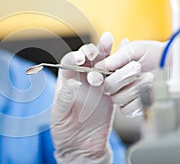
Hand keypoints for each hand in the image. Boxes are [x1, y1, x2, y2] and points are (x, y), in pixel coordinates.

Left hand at [51, 32, 114, 162]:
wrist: (80, 146)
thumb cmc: (64, 129)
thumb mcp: (58, 114)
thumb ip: (64, 98)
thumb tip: (72, 84)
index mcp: (66, 81)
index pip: (70, 62)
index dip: (75, 57)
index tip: (81, 58)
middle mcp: (82, 80)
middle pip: (90, 58)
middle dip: (97, 49)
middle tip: (104, 43)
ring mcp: (97, 86)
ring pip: (106, 66)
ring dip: (113, 56)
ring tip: (121, 49)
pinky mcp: (111, 95)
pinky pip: (118, 80)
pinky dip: (124, 69)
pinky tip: (131, 60)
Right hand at [95, 39, 163, 115]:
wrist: (171, 64)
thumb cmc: (153, 54)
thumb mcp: (135, 49)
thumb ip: (118, 56)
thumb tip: (101, 66)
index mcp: (109, 67)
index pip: (95, 72)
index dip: (96, 72)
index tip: (101, 70)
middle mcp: (113, 82)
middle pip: (106, 86)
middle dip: (122, 77)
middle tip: (137, 67)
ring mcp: (121, 95)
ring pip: (116, 98)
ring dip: (135, 87)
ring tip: (149, 77)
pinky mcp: (131, 107)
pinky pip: (126, 110)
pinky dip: (138, 101)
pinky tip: (148, 90)